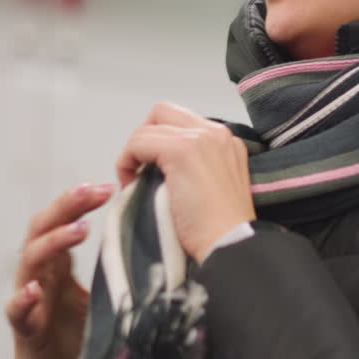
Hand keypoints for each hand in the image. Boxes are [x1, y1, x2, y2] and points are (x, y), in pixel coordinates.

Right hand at [3, 182, 112, 358]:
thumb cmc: (79, 338)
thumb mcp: (104, 297)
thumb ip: (118, 271)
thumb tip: (159, 244)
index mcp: (59, 264)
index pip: (64, 221)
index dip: (80, 201)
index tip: (109, 185)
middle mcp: (41, 275)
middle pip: (43, 228)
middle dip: (68, 206)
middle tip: (95, 192)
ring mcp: (30, 301)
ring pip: (29, 261)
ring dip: (53, 242)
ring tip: (79, 230)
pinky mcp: (24, 331)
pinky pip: (16, 312)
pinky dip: (22, 299)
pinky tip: (33, 290)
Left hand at [116, 102, 256, 262]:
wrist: (232, 245)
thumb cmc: (222, 229)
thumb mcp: (216, 186)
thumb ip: (196, 167)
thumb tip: (160, 167)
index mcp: (225, 140)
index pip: (181, 122)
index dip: (159, 142)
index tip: (153, 171)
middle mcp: (215, 132)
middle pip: (162, 113)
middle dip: (143, 138)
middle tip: (139, 169)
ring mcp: (199, 138)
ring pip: (147, 128)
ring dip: (133, 154)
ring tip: (134, 183)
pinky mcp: (181, 151)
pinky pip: (139, 143)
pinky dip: (127, 162)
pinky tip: (131, 185)